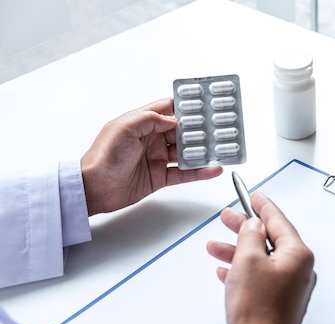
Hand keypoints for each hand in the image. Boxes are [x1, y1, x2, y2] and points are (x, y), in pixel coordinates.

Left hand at [80, 98, 222, 214]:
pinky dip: (200, 171)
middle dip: (199, 130)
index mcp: (141, 123)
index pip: (168, 109)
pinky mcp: (160, 177)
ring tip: (219, 149)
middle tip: (217, 128)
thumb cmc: (103, 158)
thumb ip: (150, 119)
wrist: (95, 189)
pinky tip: (212, 168)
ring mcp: (156, 158)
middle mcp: (151, 139)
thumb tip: (174, 119)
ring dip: (202, 151)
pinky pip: (185, 173)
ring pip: (186, 152)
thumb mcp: (125, 128)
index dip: (185, 106)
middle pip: (182, 131)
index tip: (203, 103)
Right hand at [206, 192, 315, 323]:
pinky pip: (260, 277)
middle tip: (227, 217)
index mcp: (298, 254)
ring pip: (261, 258)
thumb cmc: (257, 311)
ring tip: (214, 246)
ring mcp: (291, 287)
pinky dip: (242, 270)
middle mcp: (299, 269)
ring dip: (238, 250)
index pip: (278, 220)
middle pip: (269, 238)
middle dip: (245, 228)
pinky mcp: (280, 301)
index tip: (253, 195)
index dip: (262, 205)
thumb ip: (250, 235)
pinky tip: (225, 270)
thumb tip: (254, 224)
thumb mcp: (247, 260)